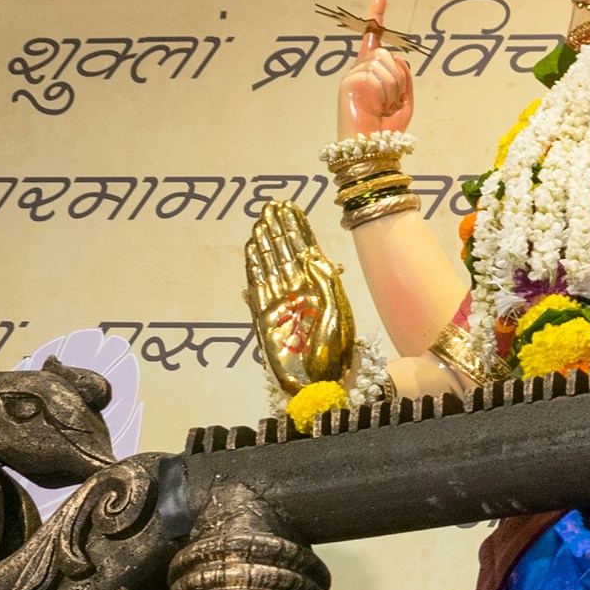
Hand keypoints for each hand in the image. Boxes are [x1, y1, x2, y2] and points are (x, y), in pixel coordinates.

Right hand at [241, 202, 357, 389]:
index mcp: (321, 289)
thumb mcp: (337, 313)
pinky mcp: (265, 318)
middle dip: (279, 229)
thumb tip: (311, 255)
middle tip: (270, 205)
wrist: (321, 385)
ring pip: (271, 265)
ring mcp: (281, 304)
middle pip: (286, 253)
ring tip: (260, 221)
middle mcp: (299, 292)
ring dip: (266, 243)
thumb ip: (325, 282)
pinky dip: (254, 268)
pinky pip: (257, 287)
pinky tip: (252, 250)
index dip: (298, 228)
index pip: (306, 250)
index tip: (291, 207)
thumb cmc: (335, 352)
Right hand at [337, 0, 414, 136]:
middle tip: (391, 102)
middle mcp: (359, 70)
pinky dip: (386, 92)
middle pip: (389, 55)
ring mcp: (353, 75)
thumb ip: (404, 75)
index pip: (374, 39)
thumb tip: (399, 58)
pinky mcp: (349, 81)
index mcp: (371, 72)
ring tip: (383, 107)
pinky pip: (378, 75)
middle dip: (399, 79)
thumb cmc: (386, 130)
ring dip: (393, 87)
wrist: (372, 150)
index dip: (377, 15)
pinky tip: (377, 106)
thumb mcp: (405, 99)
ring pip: (386, 63)